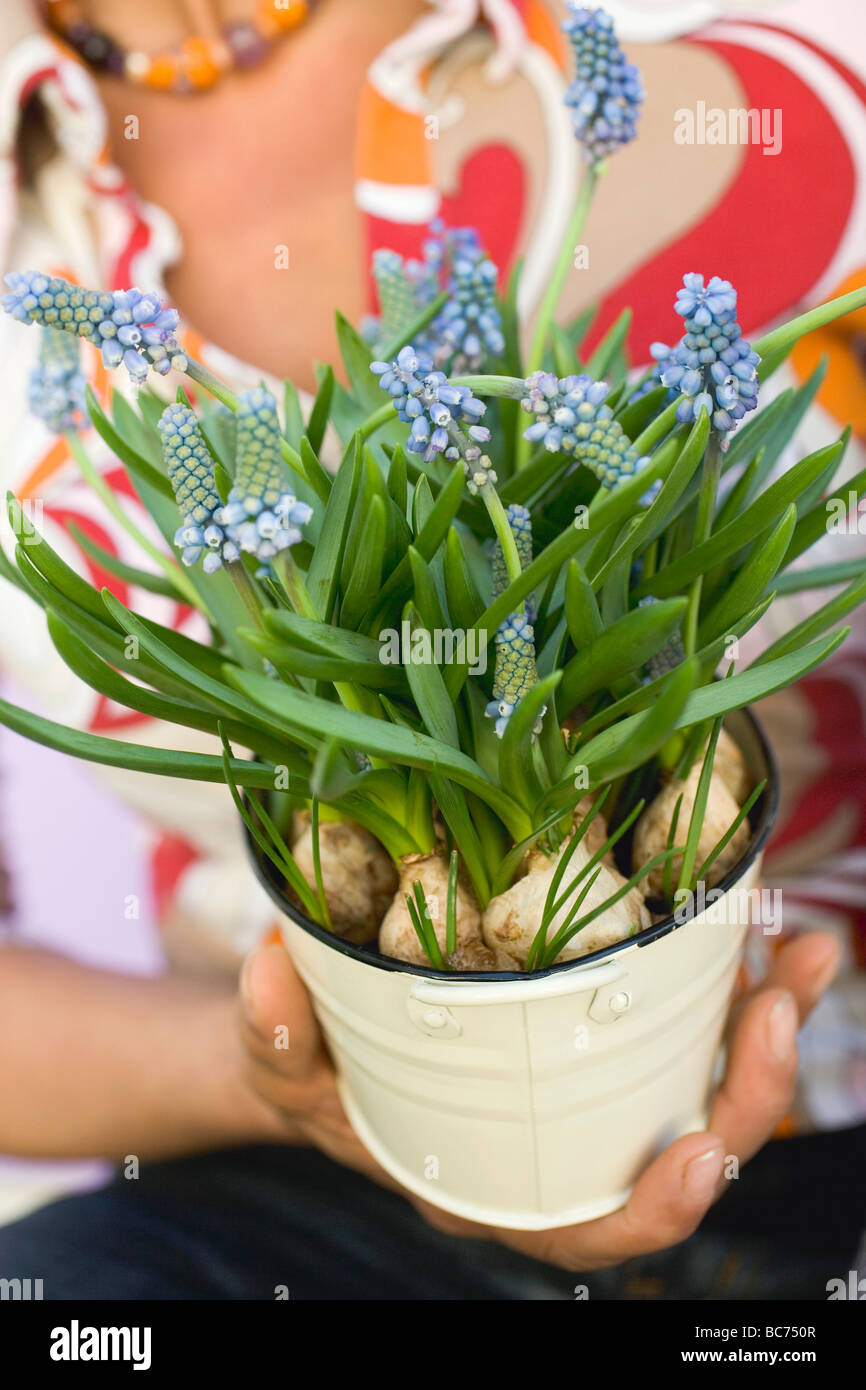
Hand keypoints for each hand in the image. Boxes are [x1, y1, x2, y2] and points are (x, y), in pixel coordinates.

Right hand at [238, 931, 838, 1268]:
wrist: (336, 1040)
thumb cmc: (316, 1071)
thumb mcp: (282, 1060)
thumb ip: (275, 1033)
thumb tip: (271, 969)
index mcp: (499, 1185)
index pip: (589, 1229)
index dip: (654, 1209)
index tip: (698, 1151)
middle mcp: (566, 1148)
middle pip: (685, 1151)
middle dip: (749, 1092)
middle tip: (774, 1003)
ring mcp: (599, 1089)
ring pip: (709, 1080)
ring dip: (769, 1021)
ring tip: (802, 948)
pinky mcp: (611, 1028)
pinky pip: (690, 1017)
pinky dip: (730, 974)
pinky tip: (751, 915)